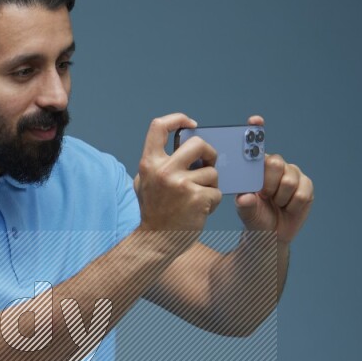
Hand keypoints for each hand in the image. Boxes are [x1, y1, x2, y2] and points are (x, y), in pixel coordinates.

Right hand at [133, 113, 221, 257]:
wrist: (156, 242)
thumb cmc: (154, 211)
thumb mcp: (144, 182)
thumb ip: (158, 162)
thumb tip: (182, 143)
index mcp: (149, 163)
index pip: (159, 126)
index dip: (177, 119)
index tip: (192, 124)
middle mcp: (164, 171)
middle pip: (198, 143)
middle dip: (209, 152)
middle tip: (209, 163)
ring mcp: (181, 185)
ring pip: (212, 172)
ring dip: (211, 185)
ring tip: (199, 197)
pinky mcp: (198, 199)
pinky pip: (216, 192)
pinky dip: (212, 202)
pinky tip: (201, 210)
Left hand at [235, 115, 313, 244]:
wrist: (272, 235)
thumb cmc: (256, 218)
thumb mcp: (246, 212)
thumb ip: (244, 205)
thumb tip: (245, 197)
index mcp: (257, 166)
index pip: (256, 144)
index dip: (256, 130)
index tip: (255, 121)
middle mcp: (276, 165)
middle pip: (275, 163)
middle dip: (268, 184)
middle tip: (265, 195)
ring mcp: (293, 174)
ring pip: (289, 181)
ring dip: (280, 199)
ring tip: (276, 204)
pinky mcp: (306, 186)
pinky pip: (301, 194)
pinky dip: (292, 206)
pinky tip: (287, 207)